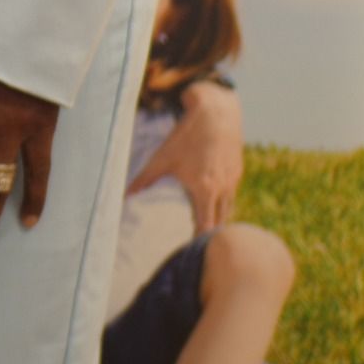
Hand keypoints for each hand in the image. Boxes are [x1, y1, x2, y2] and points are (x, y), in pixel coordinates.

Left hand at [129, 79, 241, 229]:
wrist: (216, 112)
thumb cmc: (186, 136)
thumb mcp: (163, 157)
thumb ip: (145, 178)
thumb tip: (126, 194)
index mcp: (205, 190)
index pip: (205, 227)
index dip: (199, 241)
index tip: (191, 251)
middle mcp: (223, 190)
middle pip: (219, 223)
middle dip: (209, 234)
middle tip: (196, 244)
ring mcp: (233, 181)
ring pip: (228, 209)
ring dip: (218, 219)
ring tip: (205, 227)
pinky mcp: (237, 172)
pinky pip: (232, 194)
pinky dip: (224, 202)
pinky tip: (214, 202)